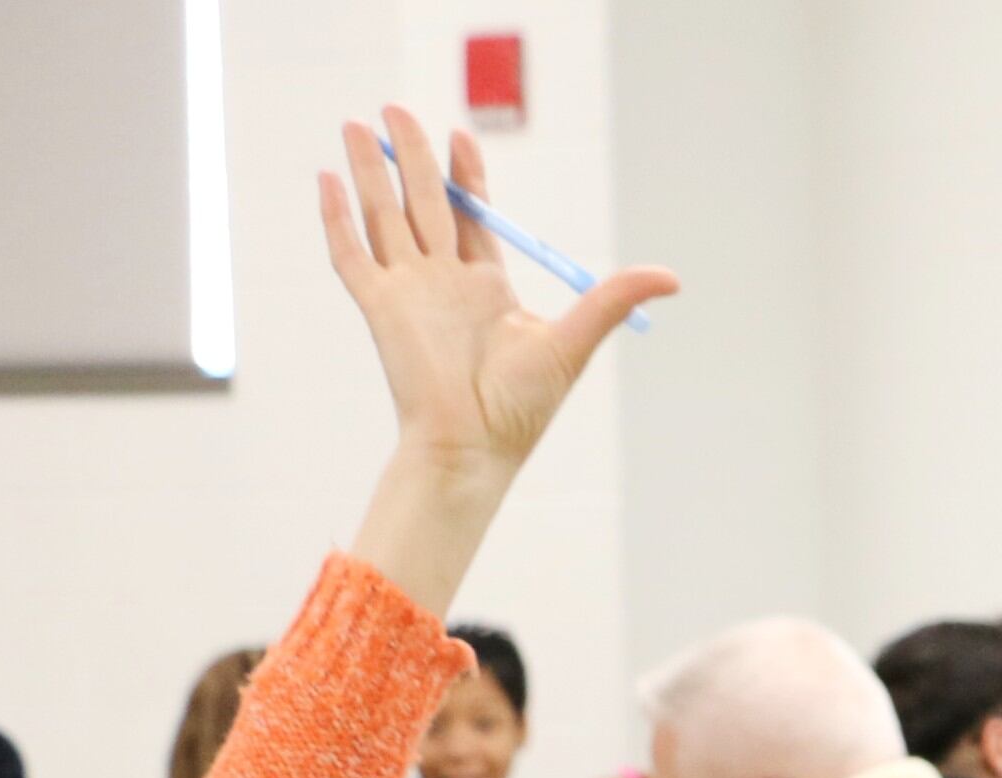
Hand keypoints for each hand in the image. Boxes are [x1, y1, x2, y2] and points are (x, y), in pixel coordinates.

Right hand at [323, 110, 675, 605]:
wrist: (475, 446)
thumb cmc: (523, 406)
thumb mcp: (574, 340)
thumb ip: (613, 298)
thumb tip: (674, 277)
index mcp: (484, 286)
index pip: (469, 215)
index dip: (464, 175)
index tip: (460, 134)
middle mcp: (442, 283)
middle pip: (423, 203)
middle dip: (411, 155)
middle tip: (398, 108)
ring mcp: (407, 292)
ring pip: (384, 215)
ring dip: (370, 171)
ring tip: (358, 124)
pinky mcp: (378, 307)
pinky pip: (351, 253)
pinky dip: (337, 216)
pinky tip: (327, 177)